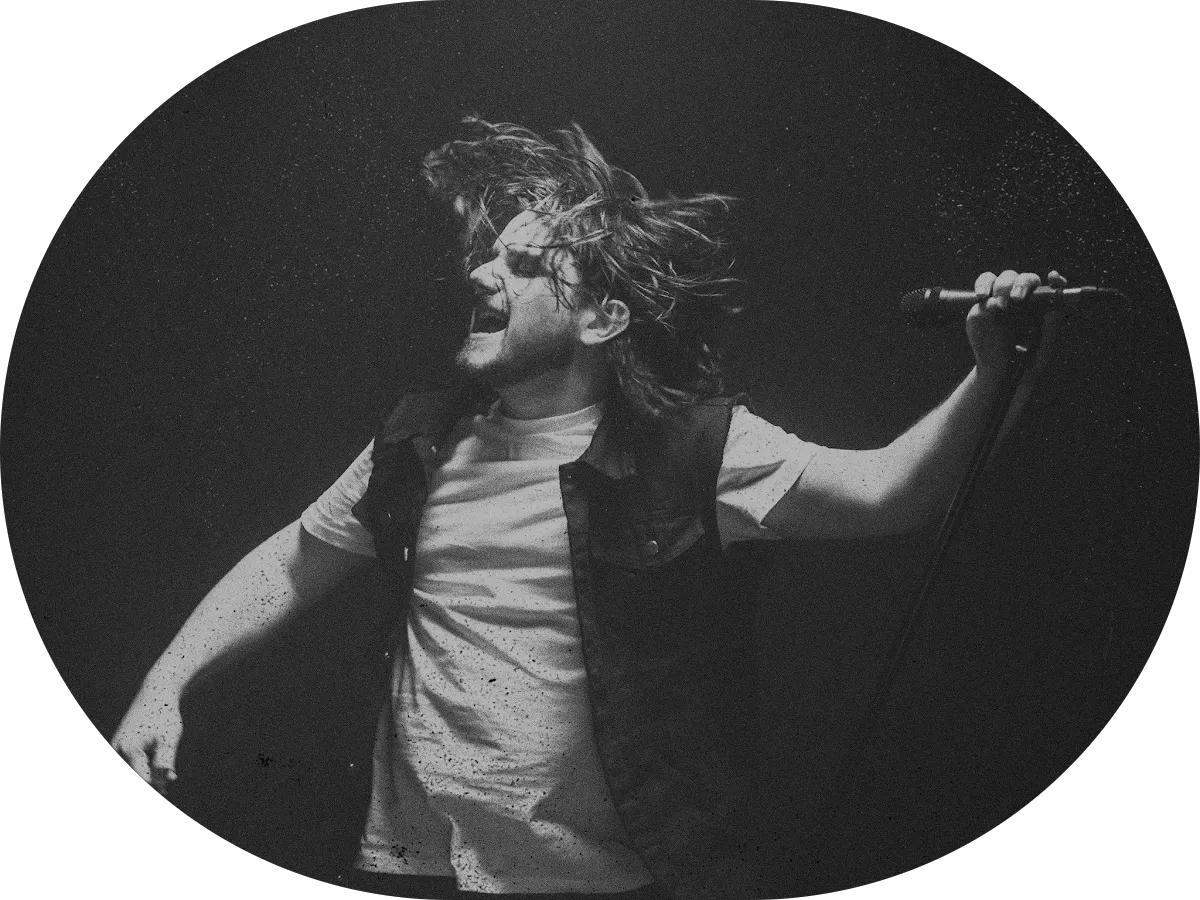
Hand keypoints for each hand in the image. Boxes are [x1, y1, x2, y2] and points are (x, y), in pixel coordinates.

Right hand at [111, 682, 182, 794]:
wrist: (155, 694)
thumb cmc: (165, 714)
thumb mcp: (170, 736)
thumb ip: (166, 758)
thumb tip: (169, 779)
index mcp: (131, 749)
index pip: (140, 778)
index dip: (153, 786)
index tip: (163, 793)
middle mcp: (118, 750)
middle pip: (134, 775)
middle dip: (149, 784)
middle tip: (165, 792)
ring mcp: (116, 748)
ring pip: (131, 769)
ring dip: (145, 777)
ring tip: (163, 788)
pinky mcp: (118, 746)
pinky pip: (128, 763)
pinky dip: (140, 770)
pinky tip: (158, 778)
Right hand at [968, 269, 1066, 386]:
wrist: (999, 377)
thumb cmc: (1028, 365)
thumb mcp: (1044, 352)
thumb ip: (1051, 332)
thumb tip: (1055, 310)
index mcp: (1042, 309)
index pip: (1051, 287)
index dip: (1054, 280)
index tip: (1054, 278)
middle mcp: (1023, 301)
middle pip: (1024, 279)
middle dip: (1021, 284)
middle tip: (1017, 299)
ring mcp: (1001, 303)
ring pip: (1001, 278)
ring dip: (1001, 284)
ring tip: (1001, 301)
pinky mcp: (981, 310)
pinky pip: (981, 291)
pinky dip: (982, 289)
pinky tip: (983, 297)